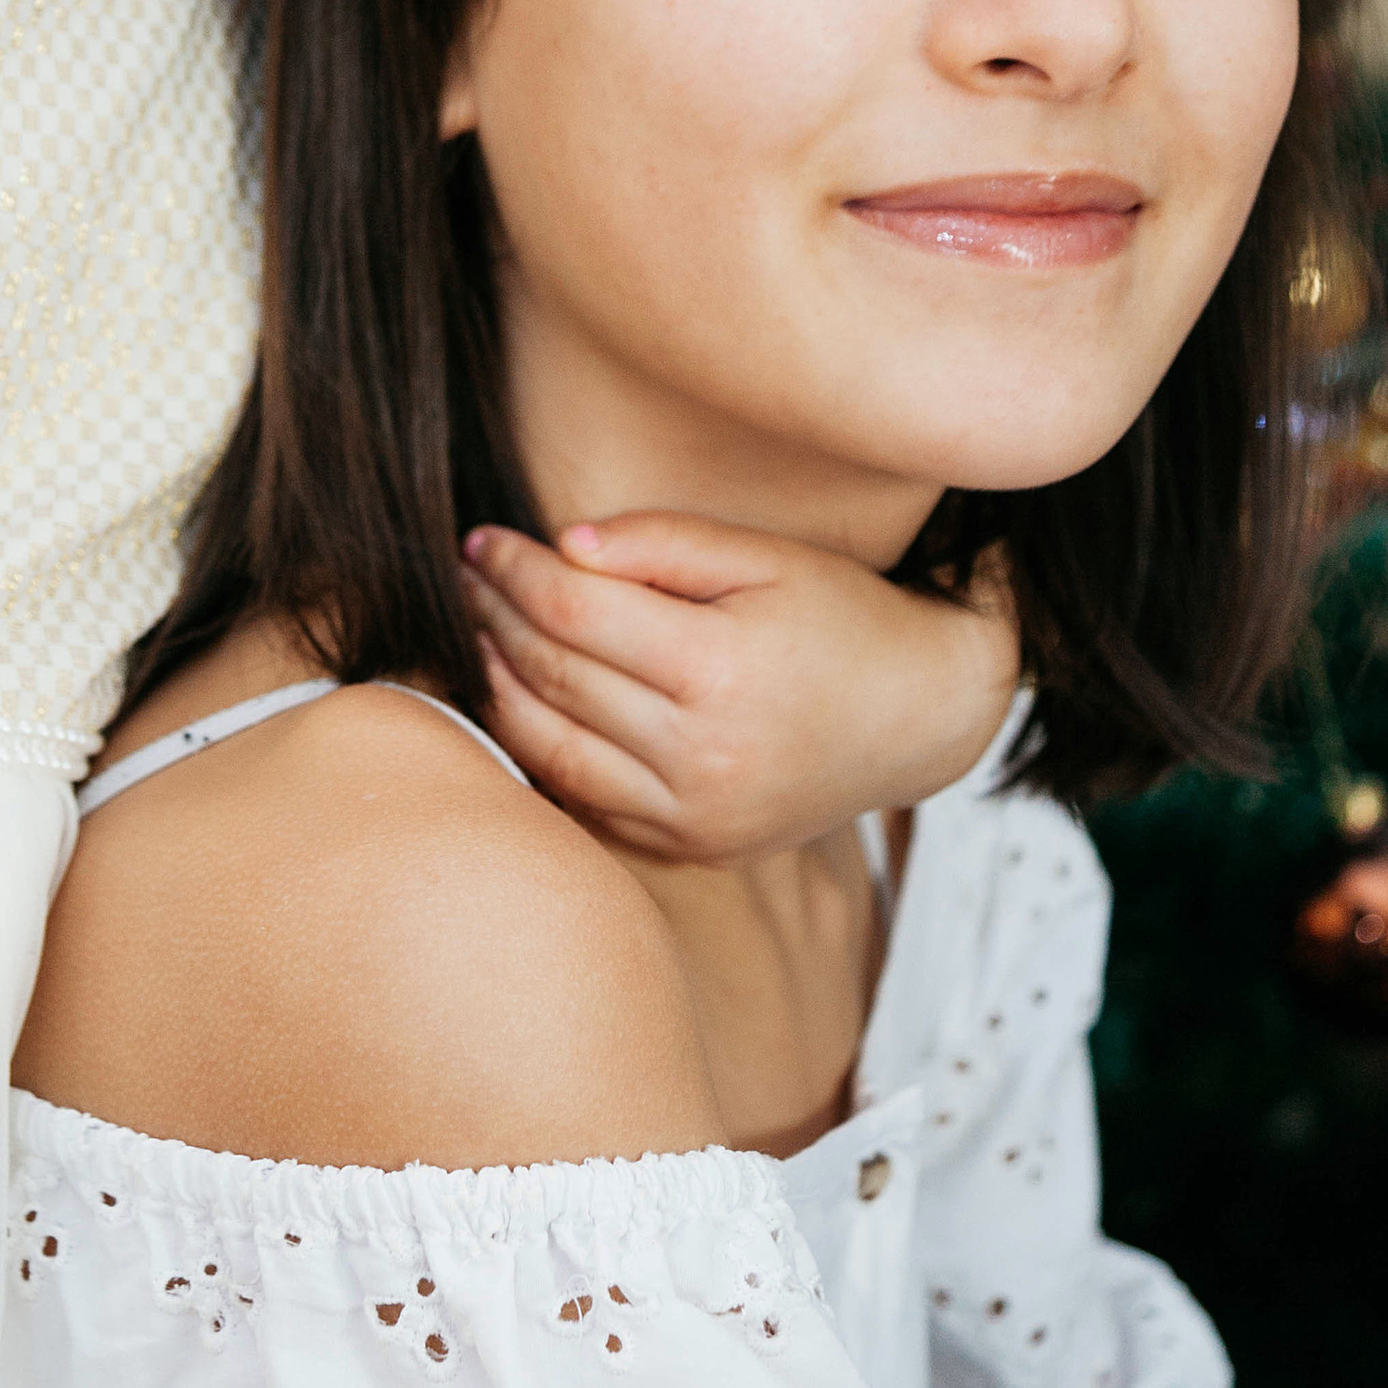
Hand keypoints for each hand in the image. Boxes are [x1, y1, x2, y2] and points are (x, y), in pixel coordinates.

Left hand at [463, 514, 1020, 863]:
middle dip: (493, 616)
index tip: (483, 540)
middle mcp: (704, 754)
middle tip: (467, 576)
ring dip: (499, 684)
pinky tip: (523, 699)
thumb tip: (562, 546)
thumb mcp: (765, 556)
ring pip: (551, 747)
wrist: (920, 717)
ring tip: (480, 631)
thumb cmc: (843, 620)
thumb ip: (661, 543)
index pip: (574, 612)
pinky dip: (540, 750)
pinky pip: (585, 800)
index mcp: (721, 670)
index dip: (514, 571)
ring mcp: (695, 813)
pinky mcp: (693, 847)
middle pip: (554, 676)